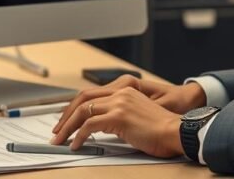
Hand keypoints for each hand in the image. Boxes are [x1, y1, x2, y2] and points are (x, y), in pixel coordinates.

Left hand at [50, 87, 183, 157]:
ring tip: (60, 139)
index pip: (92, 94)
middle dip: (66, 115)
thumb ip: (119, 116)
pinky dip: (78, 136)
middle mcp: (121, 93)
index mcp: (125, 90)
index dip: (75, 107)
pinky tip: (76, 144)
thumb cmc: (161, 130)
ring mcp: (120, 103)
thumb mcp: (136, 117)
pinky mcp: (119, 117)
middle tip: (57, 130)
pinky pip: (90, 126)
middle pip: (83, 99)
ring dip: (67, 127)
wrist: (176, 132)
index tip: (66, 119)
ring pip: (83, 111)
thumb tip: (98, 127)